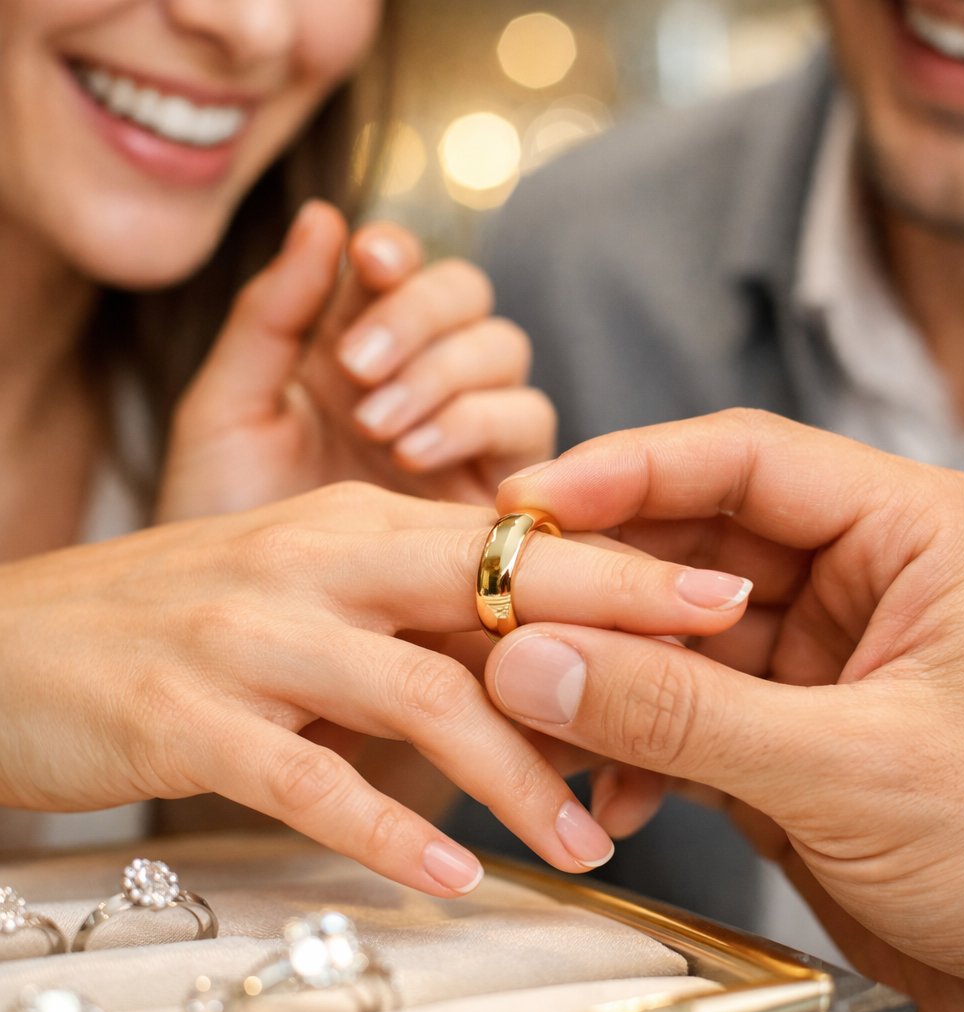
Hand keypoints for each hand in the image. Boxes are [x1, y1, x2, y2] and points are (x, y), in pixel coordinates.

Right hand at [0, 483, 748, 897]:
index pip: (512, 539)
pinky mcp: (193, 714)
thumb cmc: (186, 616)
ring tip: (592, 837)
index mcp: (358, 526)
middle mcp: (318, 562)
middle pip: (490, 580)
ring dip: (516, 770)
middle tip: (719, 651)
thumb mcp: (312, 585)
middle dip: (614, 612)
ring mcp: (255, 633)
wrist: (19, 641)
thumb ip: (416, 609)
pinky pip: (310, 778)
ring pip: (419, 691)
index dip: (619, 565)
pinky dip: (388, 828)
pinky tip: (451, 874)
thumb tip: (534, 654)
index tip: (714, 591)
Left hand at [156, 201, 552, 519]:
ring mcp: (461, 434)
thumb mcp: (227, 410)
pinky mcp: (494, 491)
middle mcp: (415, 379)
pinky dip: (477, 426)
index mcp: (349, 345)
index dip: (399, 255)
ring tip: (379, 427)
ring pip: (506, 358)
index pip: (402, 270)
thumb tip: (324, 214)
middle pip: (469, 301)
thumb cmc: (221, 518)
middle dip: (421, 320)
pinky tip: (414, 457)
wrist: (244, 628)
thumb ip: (269, 316)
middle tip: (357, 370)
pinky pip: (525, 430)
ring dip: (448, 375)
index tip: (369, 263)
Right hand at [486, 410, 963, 1011]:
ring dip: (603, 674)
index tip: (532, 500)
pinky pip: (677, 707)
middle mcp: (856, 576)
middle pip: (693, 542)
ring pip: (672, 631)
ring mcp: (811, 653)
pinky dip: (631, 745)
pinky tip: (609, 795)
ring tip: (536, 713)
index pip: (747, 460)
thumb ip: (683, 716)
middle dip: (601, 587)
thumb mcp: (854, 772)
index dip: (629, 469)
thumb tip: (533, 663)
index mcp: (909, 534)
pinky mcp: (777, 727)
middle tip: (511, 617)